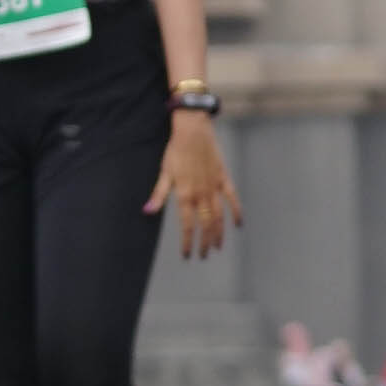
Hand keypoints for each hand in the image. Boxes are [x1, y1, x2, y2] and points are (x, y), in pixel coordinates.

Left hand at [149, 109, 242, 258]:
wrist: (193, 130)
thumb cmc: (175, 150)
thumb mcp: (164, 172)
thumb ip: (159, 194)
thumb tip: (148, 211)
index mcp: (185, 194)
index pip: (188, 225)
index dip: (188, 242)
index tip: (187, 255)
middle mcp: (201, 193)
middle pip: (206, 224)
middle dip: (205, 242)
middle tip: (204, 255)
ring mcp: (214, 186)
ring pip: (219, 215)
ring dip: (219, 232)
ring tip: (218, 246)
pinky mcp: (223, 177)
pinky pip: (232, 198)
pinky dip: (236, 211)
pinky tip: (238, 224)